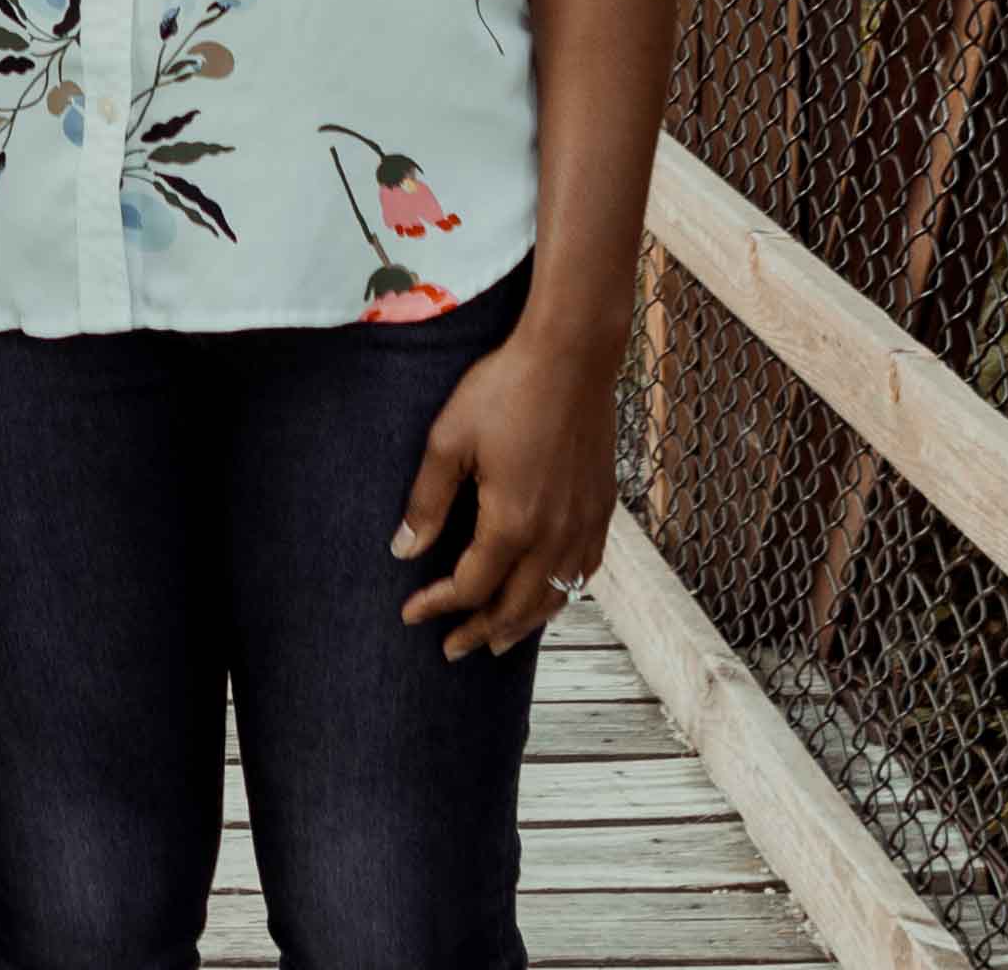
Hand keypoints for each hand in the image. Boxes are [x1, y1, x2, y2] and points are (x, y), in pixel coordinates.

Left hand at [390, 315, 617, 660]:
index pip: (471, 586)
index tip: (411, 614)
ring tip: (499, 641)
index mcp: (512, 522)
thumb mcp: (449, 439)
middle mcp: (554, 535)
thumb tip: (405, 550)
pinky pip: (584, 571)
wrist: (572, 356)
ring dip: (524, 624)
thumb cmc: (505, 390)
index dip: (438, 606)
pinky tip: (549, 593)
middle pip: (515, 606)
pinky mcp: (602, 508)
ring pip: (554, 596)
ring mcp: (584, 524)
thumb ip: (427, 501)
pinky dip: (562, 593)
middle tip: (451, 650)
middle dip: (480, 631)